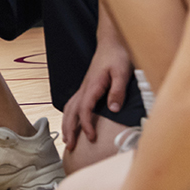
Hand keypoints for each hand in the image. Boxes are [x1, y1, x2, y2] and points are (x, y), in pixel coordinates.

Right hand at [63, 30, 132, 149]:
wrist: (111, 42)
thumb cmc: (117, 55)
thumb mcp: (122, 72)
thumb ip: (118, 90)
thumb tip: (114, 109)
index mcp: (92, 86)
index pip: (84, 109)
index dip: (86, 125)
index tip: (91, 138)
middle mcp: (85, 88)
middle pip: (71, 111)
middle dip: (69, 129)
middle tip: (69, 146)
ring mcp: (84, 87)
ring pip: (69, 108)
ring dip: (67, 124)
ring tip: (67, 139)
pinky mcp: (87, 87)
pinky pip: (73, 103)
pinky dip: (69, 115)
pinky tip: (71, 122)